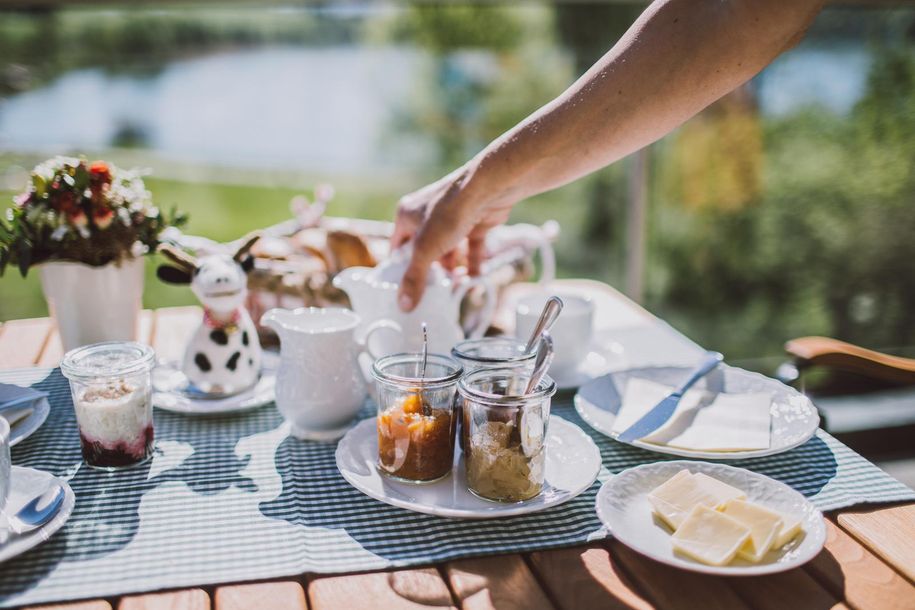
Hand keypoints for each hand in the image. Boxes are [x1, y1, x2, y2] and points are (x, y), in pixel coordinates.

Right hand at [392, 164, 514, 310]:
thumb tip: (403, 305)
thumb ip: (415, 277)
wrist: (488, 189)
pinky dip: (473, 263)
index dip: (401, 270)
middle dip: (432, 272)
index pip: (397, 248)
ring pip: (449, 251)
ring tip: (457, 287)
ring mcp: (452, 219)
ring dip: (453, 270)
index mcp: (407, 215)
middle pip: (425, 252)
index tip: (406, 292)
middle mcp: (427, 215)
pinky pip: (471, 248)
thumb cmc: (450, 212)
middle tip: (434, 293)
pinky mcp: (474, 222)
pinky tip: (475, 278)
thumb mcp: (426, 249)